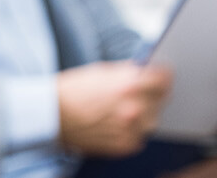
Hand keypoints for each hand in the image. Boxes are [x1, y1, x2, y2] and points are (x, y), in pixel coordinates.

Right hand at [56, 61, 171, 156]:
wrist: (50, 116)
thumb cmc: (72, 91)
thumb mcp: (102, 71)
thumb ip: (128, 72)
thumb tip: (147, 71)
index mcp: (130, 84)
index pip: (165, 78)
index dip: (159, 76)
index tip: (157, 78)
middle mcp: (134, 107)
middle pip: (161, 100)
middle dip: (150, 96)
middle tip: (132, 96)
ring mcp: (131, 129)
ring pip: (151, 120)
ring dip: (142, 115)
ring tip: (119, 112)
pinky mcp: (125, 145)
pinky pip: (139, 137)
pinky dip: (130, 132)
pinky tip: (113, 125)